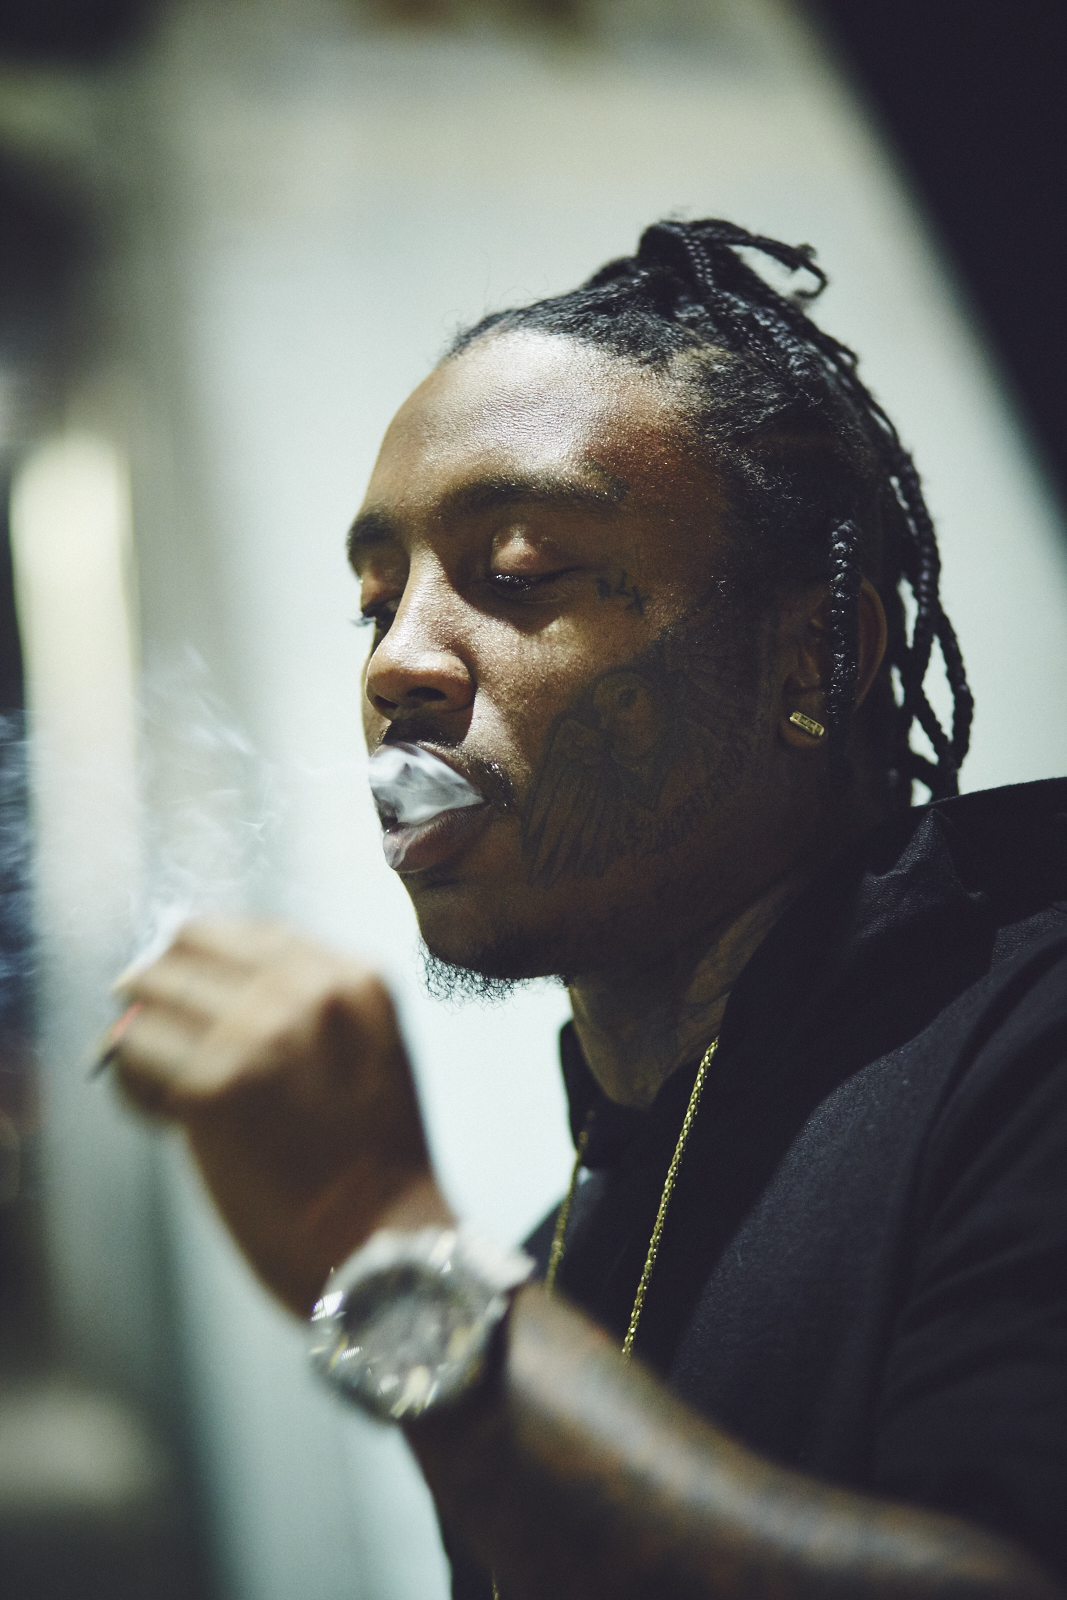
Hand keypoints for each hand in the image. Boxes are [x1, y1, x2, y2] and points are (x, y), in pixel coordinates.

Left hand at [109, 918, 452, 1314]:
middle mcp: (306, 990)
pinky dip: (132, 1081)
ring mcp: (258, 1033)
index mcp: (352, 978)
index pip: (246, 929)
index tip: (186, 990)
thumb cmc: (373, 1167)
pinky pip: (131, 1051)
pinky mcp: (211, 1085)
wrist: (386, 1247)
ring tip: (164, 1084)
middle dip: (163, 988)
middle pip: (188, 945)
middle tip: (156, 1032)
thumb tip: (204, 988)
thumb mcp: (366, 1050)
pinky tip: (164, 1117)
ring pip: (149, 993)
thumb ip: (302, 1008)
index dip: (204, 960)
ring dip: (143, 1033)